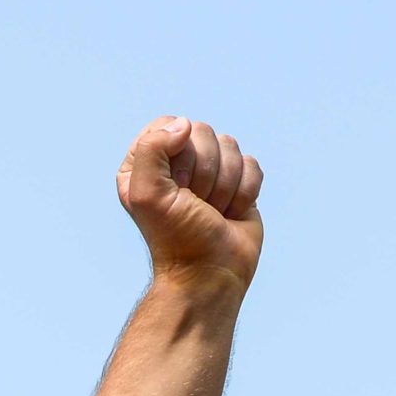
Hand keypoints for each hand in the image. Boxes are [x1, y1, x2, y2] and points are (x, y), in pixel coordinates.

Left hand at [115, 116, 263, 292]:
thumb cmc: (176, 236)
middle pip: (203, 132)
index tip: (176, 186)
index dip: (178, 152)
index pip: (168, 124)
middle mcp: (174, 164)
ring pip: (230, 146)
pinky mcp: (237, 183)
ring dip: (224, 184)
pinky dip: (245, 191)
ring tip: (210, 210)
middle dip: (203, 172)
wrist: (209, 272)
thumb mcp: (148, 194)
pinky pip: (252, 164)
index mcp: (144, 163)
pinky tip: (230, 212)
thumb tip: (184, 124)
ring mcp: (207, 172)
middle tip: (194, 202)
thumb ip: (152, 150)